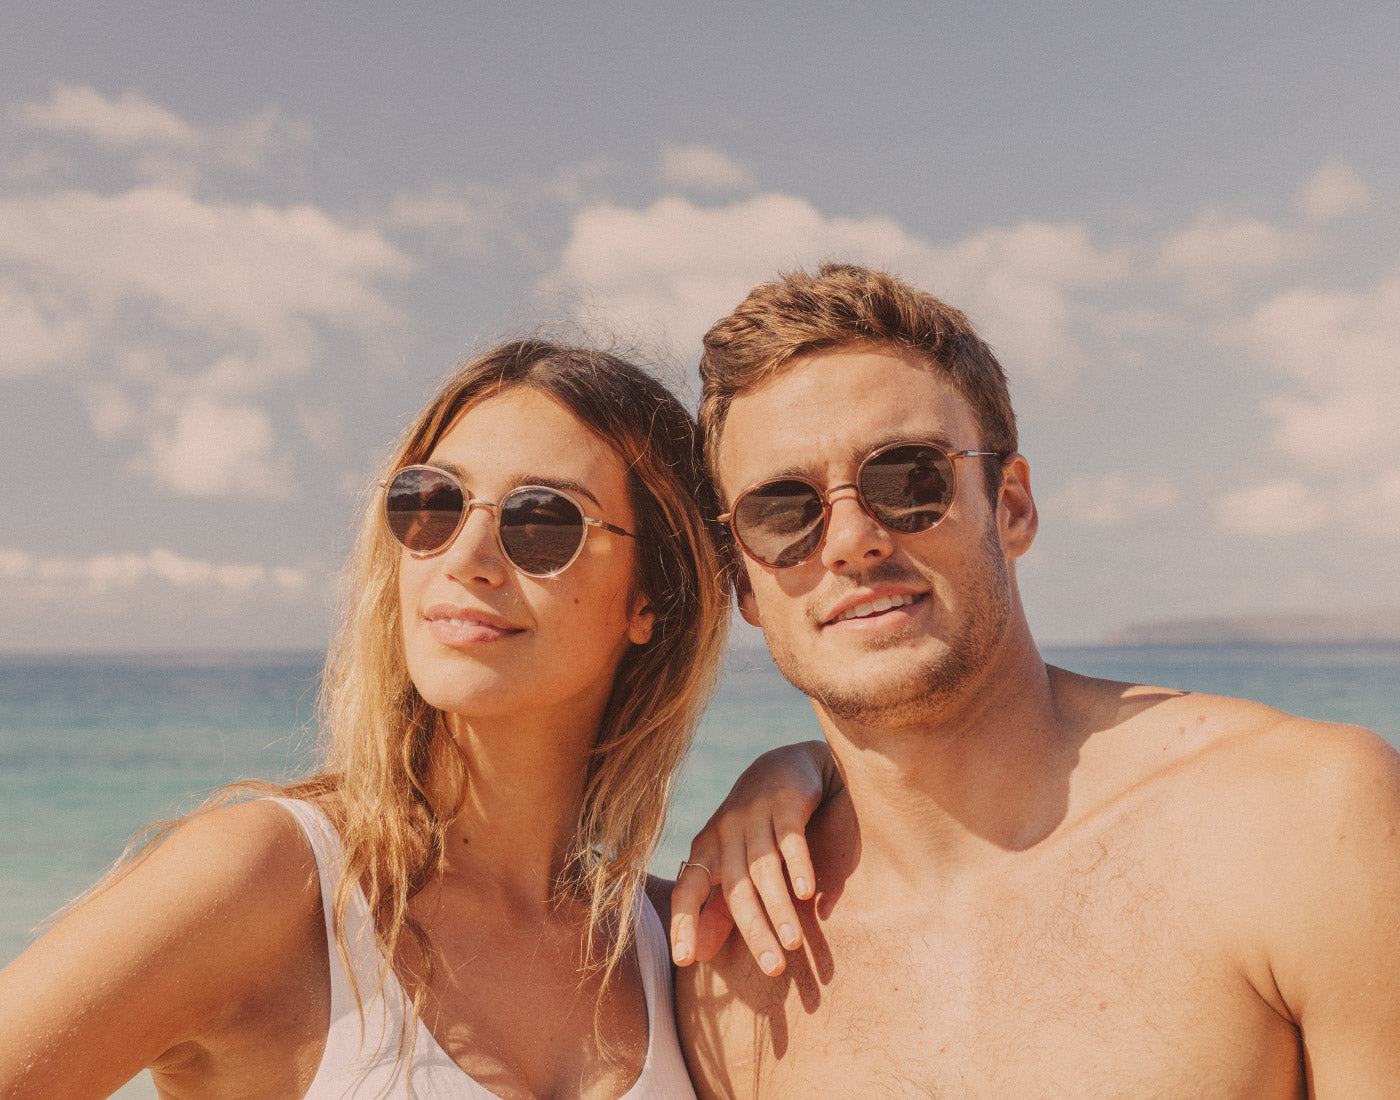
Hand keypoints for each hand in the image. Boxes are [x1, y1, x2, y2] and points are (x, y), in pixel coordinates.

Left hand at [670, 740, 838, 975]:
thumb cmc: (752, 829)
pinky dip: (799, 865)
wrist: (783, 766)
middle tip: (773, 969)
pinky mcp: (785, 803)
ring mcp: (754, 816)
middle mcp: (725, 833)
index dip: (684, 923)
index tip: (685, 961)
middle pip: (736, 890)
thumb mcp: (730, 865)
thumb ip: (716, 909)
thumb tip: (698, 956)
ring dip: (779, 907)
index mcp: (705, 851)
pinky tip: (809, 893)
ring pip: (764, 869)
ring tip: (794, 943)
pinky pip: (791, 838)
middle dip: (754, 931)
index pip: (687, 890)